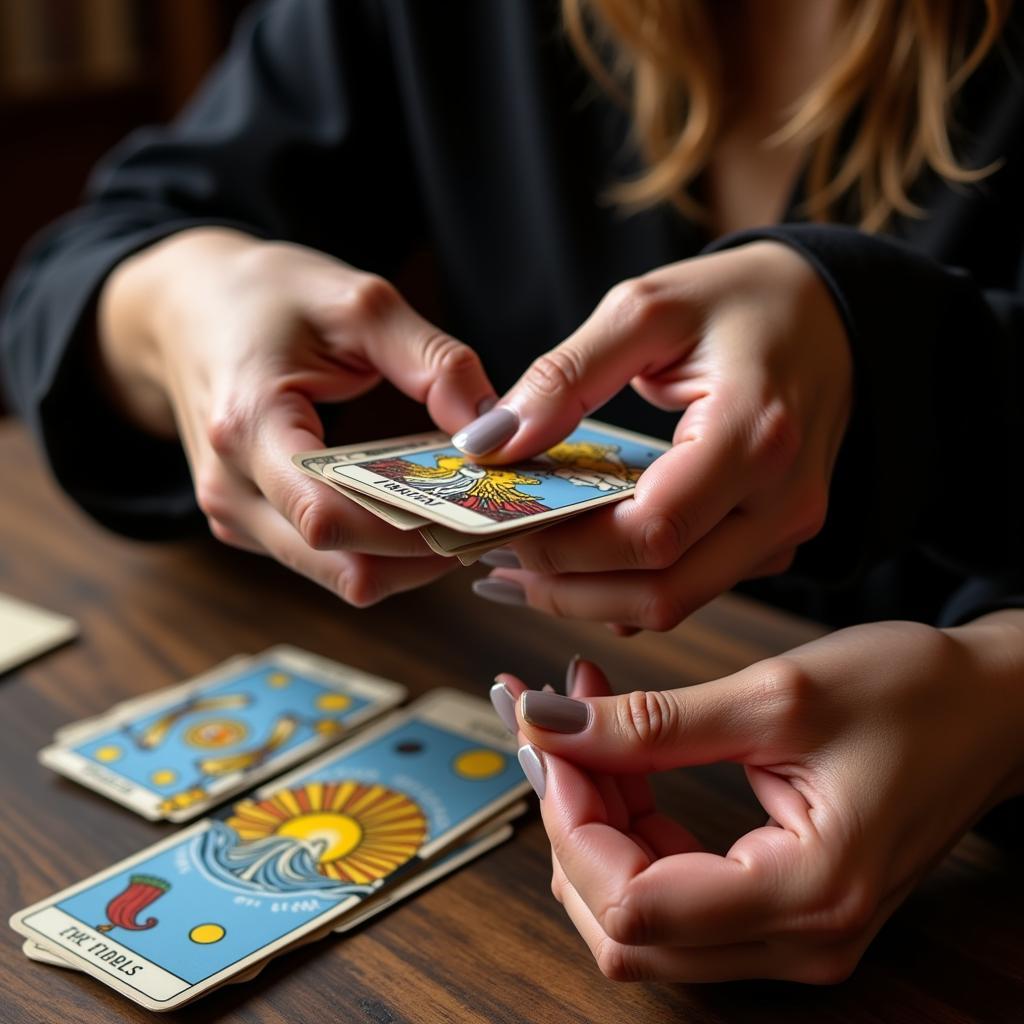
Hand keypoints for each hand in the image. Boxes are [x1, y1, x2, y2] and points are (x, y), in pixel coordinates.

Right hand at [98, 228, 496, 604]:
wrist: (185, 309)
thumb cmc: (266, 296)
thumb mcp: (359, 302)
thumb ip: (433, 362)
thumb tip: (496, 429)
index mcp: (247, 426)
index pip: (331, 518)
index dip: (414, 529)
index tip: (484, 508)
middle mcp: (231, 490)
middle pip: (345, 567)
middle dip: (427, 552)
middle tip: (493, 515)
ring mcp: (235, 516)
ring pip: (343, 577)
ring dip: (409, 558)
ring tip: (464, 511)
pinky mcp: (250, 525)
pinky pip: (329, 562)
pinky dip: (381, 549)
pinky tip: (418, 508)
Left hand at [460, 241, 850, 629]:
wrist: (827, 313)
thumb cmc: (738, 302)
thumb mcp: (644, 310)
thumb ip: (565, 377)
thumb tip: (492, 444)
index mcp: (755, 434)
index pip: (652, 532)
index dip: (568, 547)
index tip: (504, 526)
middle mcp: (782, 500)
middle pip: (664, 591)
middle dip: (571, 589)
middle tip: (502, 562)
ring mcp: (785, 528)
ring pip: (678, 602)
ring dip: (595, 596)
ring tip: (528, 567)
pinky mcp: (774, 538)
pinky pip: (696, 586)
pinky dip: (632, 586)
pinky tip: (582, 564)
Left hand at [497, 614, 1023, 981]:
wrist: (990, 710)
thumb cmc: (912, 694)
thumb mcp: (775, 695)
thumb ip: (651, 722)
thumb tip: (546, 724)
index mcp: (807, 896)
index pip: (634, 904)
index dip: (570, 821)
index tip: (549, 736)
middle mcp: (797, 941)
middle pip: (623, 924)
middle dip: (569, 822)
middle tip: (554, 726)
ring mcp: (788, 933)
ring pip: (637, 914)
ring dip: (593, 822)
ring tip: (585, 727)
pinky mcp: (779, 906)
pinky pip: (672, 890)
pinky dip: (630, 827)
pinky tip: (620, 757)